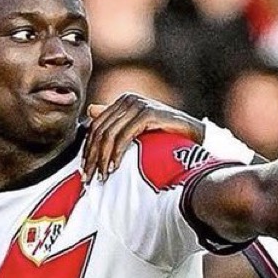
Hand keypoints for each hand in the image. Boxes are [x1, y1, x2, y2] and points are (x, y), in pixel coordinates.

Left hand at [83, 94, 203, 181]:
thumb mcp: (137, 129)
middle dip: (92, 157)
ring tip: (101, 176)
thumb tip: (91, 111)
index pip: (96, 126)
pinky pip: (125, 136)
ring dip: (102, 158)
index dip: (87, 149)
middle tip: (88, 178)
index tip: (83, 172)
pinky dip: (116, 154)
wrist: (194, 135)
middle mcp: (128, 99)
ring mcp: (138, 104)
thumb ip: (116, 121)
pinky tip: (113, 167)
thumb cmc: (166, 135)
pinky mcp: (148, 113)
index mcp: (122, 101)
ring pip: (109, 134)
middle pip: (100, 130)